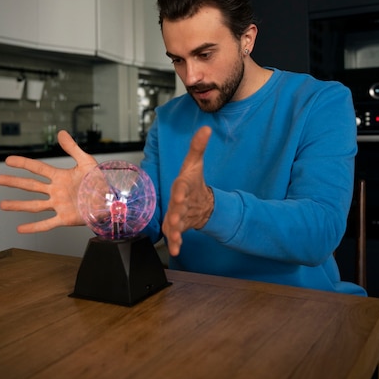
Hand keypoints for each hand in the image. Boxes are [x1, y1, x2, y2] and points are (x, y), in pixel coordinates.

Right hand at [0, 130, 97, 232]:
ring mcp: (59, 205)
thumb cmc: (100, 181)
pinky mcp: (65, 218)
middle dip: (14, 182)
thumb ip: (72, 148)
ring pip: (34, 205)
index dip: (23, 163)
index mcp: (61, 177)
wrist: (111, 199)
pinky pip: (47, 223)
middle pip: (31, 186)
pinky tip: (20, 228)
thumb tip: (61, 133)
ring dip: (18, 205)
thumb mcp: (86, 162)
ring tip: (3, 205)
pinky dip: (34, 227)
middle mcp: (57, 191)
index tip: (8, 160)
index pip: (38, 168)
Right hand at [162, 126, 213, 256]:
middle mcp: (176, 200)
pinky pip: (175, 235)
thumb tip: (206, 128)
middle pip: (174, 207)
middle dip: (174, 213)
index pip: (180, 186)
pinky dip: (175, 243)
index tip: (181, 194)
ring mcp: (176, 214)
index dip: (180, 190)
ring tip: (175, 239)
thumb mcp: (195, 163)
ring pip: (172, 223)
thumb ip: (198, 147)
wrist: (192, 199)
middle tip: (174, 218)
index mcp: (182, 185)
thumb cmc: (191, 180)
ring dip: (174, 231)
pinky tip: (176, 250)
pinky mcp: (178, 226)